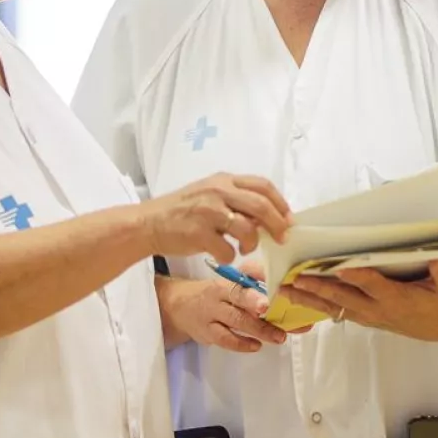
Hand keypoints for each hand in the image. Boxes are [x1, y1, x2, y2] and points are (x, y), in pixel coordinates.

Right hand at [138, 174, 291, 265]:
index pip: (262, 185)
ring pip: (247, 229)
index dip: (280, 203)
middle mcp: (217, 191)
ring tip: (246, 248)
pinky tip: (223, 255)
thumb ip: (236, 199)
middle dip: (277, 224)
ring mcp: (208, 212)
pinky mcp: (199, 234)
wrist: (148, 223)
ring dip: (252, 243)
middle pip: (261, 205)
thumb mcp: (209, 194)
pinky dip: (230, 257)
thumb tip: (268, 217)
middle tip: (282, 238)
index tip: (288, 218)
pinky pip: (227, 250)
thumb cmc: (182, 211)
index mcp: (223, 180)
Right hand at [159, 276, 288, 354]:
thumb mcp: (227, 282)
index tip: (267, 302)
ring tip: (277, 337)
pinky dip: (241, 344)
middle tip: (280, 325)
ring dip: (257, 331)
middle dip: (259, 314)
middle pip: (237, 305)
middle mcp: (216, 299)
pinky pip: (224, 340)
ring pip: (233, 324)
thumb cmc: (212, 293)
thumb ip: (250, 282)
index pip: (238, 286)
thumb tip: (278, 280)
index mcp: (224, 283)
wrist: (178, 306)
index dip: (253, 295)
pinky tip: (256, 345)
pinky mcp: (207, 334)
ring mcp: (210, 317)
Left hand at [294, 261, 437, 342]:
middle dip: (319, 288)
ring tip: (285, 290)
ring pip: (334, 306)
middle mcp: (377, 308)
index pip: (374, 285)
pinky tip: (298, 297)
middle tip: (296, 279)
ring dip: (309, 298)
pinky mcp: (362, 317)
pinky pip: (335, 311)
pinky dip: (316, 304)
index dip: (359, 277)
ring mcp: (367, 315)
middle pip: (344, 297)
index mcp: (397, 298)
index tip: (341, 267)